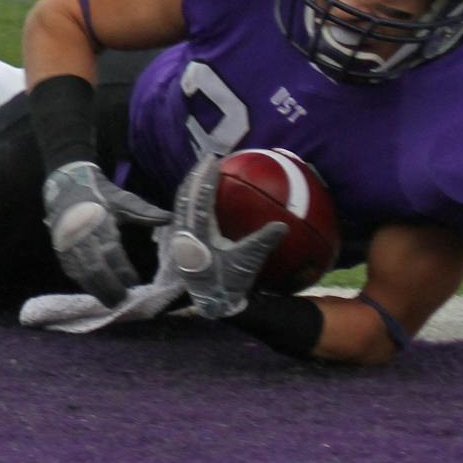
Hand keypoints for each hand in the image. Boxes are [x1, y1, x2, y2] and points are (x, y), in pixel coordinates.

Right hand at [40, 161, 170, 306]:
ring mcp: (67, 243)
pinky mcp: (60, 249)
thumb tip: (169, 218)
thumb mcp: (120, 199)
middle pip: (95, 267)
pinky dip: (84, 284)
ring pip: (81, 273)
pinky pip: (71, 271)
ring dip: (97, 290)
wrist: (64, 185)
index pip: (111, 251)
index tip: (135, 282)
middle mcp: (80, 234)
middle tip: (124, 300)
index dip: (123, 270)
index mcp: (98, 220)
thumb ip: (143, 211)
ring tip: (112, 303)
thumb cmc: (97, 193)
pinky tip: (96, 292)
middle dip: (110, 287)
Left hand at [166, 154, 285, 319]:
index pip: (200, 200)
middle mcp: (184, 233)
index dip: (206, 179)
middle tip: (206, 158)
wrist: (211, 304)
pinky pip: (181, 212)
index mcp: (198, 235)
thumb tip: (282, 225)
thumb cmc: (230, 283)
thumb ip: (263, 243)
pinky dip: (188, 198)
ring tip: (200, 171)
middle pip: (185, 196)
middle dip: (195, 176)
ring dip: (190, 185)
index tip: (213, 161)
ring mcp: (179, 237)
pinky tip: (197, 195)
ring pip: (180, 203)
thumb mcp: (247, 262)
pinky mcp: (180, 241)